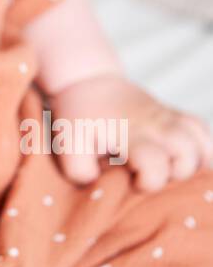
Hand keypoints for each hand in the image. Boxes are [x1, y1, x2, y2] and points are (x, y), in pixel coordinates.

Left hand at [46, 73, 212, 191]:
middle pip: (187, 151)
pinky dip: (203, 149)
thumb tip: (99, 183)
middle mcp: (155, 124)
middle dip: (178, 172)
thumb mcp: (68, 142)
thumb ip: (80, 170)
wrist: (90, 82)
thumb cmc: (79, 118)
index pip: (154, 163)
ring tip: (175, 170)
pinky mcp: (176, 116)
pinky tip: (189, 162)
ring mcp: (168, 118)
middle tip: (158, 175)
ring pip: (202, 141)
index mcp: (129, 132)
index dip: (149, 182)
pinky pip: (202, 131)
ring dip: (194, 162)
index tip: (134, 182)